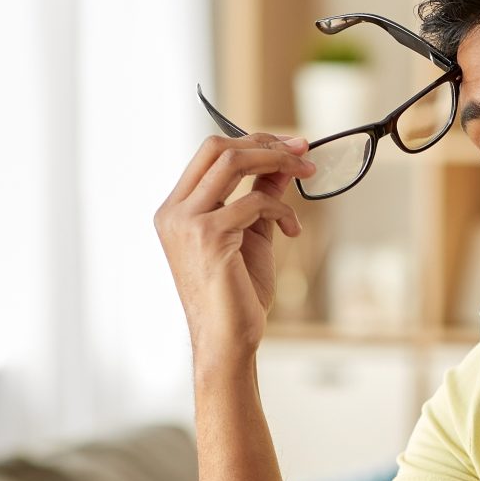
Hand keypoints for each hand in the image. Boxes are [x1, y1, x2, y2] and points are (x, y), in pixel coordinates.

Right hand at [153, 133, 315, 360]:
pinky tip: (293, 231)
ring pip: (233, 162)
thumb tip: (284, 163)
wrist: (228, 339)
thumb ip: (262, 195)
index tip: (289, 145)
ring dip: (277, 162)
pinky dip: (282, 210)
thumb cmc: (236, 294)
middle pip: (217, 147)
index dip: (252, 141)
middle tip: (301, 151)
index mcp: (176, 209)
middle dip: (264, 143)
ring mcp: (187, 222)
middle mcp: (174, 212)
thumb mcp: (252, 233)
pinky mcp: (208, 236)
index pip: (209, 154)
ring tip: (305, 174)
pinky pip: (254, 201)